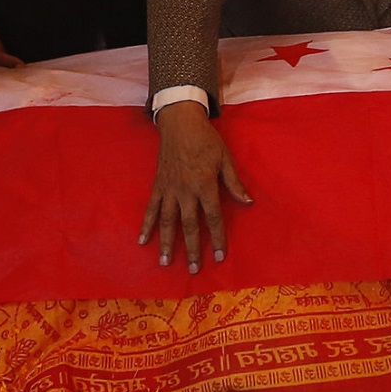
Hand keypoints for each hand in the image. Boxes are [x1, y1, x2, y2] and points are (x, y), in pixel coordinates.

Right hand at [139, 101, 251, 273]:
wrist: (180, 122)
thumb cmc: (206, 140)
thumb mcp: (225, 159)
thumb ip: (234, 183)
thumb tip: (248, 202)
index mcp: (204, 185)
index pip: (213, 218)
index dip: (217, 238)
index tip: (220, 256)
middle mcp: (185, 191)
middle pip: (189, 225)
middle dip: (192, 249)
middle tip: (194, 269)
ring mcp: (169, 189)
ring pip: (167, 221)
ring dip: (167, 243)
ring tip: (166, 263)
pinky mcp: (158, 186)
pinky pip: (150, 208)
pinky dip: (145, 225)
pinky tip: (142, 241)